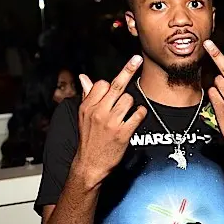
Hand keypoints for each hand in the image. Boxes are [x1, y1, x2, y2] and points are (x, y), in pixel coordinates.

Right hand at [74, 55, 146, 187]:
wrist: (90, 165)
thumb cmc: (89, 139)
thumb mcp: (83, 117)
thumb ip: (87, 96)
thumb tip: (84, 77)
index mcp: (87, 106)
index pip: (102, 84)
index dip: (111, 84)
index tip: (118, 80)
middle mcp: (98, 112)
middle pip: (117, 86)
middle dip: (128, 70)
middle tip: (137, 59)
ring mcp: (111, 122)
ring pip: (129, 100)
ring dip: (132, 104)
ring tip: (126, 113)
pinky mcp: (123, 133)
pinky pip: (137, 114)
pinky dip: (140, 114)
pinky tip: (136, 118)